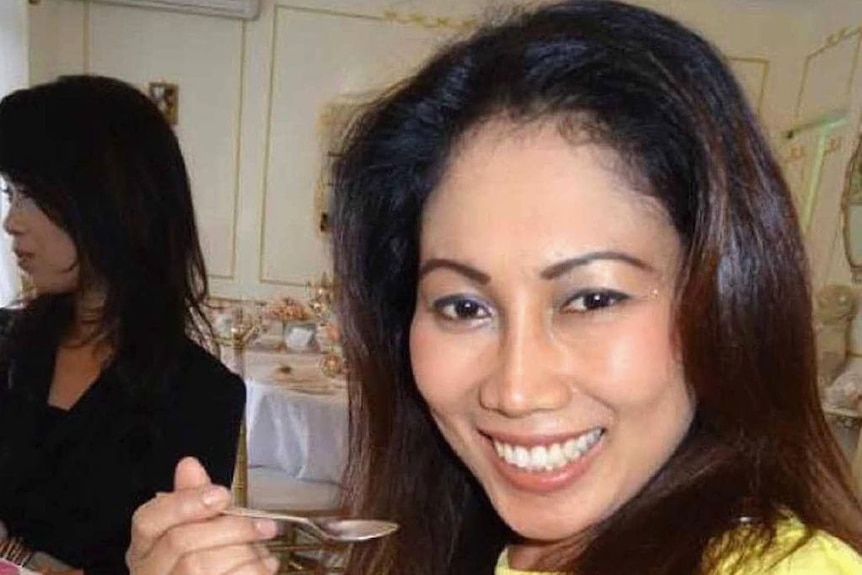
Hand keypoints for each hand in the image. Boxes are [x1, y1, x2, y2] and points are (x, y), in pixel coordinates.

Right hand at [126, 457, 278, 574]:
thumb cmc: (210, 565)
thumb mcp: (201, 530)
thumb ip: (193, 500)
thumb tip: (188, 464)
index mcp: (145, 548)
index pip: (147, 521)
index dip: (185, 503)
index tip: (223, 494)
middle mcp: (148, 572)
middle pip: (181, 542)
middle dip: (231, 529)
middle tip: (266, 526)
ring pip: (201, 565)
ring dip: (244, 554)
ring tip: (265, 551)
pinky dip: (253, 571)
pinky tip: (266, 566)